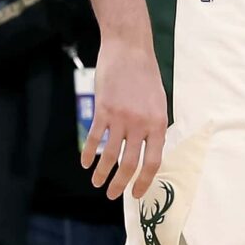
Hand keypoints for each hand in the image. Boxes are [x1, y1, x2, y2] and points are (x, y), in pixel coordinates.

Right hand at [85, 41, 166, 197]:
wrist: (129, 49)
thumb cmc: (145, 75)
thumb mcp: (159, 101)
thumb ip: (154, 126)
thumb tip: (148, 149)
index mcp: (158, 123)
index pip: (153, 161)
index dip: (144, 181)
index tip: (137, 194)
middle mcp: (141, 124)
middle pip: (130, 163)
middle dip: (120, 184)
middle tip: (113, 195)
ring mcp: (121, 117)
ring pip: (110, 155)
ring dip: (102, 172)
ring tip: (97, 183)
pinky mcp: (103, 109)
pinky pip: (94, 138)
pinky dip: (89, 153)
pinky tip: (86, 163)